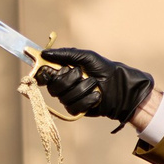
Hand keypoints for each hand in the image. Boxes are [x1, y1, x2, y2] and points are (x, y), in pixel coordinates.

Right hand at [35, 46, 154, 128]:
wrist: (120, 86)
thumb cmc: (104, 69)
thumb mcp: (86, 57)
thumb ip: (65, 54)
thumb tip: (43, 54)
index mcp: (63, 72)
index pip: (45, 76)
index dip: (45, 75)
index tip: (49, 72)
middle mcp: (64, 86)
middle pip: (54, 88)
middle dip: (70, 80)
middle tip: (81, 74)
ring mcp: (70, 99)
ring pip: (65, 98)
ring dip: (83, 89)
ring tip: (95, 85)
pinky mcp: (78, 110)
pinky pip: (74, 107)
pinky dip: (88, 100)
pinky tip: (96, 96)